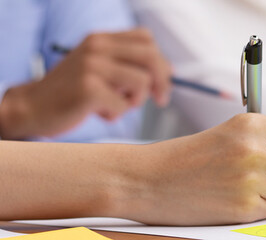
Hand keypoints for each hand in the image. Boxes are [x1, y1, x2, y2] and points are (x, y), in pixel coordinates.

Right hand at [0, 29, 170, 138]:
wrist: (32, 107)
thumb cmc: (72, 92)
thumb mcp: (99, 68)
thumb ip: (127, 64)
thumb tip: (168, 71)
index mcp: (101, 39)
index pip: (146, 39)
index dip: (160, 61)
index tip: (162, 81)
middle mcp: (97, 47)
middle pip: (151, 57)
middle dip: (162, 82)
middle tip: (160, 100)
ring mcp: (92, 66)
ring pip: (142, 83)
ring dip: (135, 101)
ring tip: (114, 106)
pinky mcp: (88, 88)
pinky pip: (124, 105)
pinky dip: (115, 114)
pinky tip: (97, 113)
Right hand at [111, 114, 265, 225]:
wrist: (146, 180)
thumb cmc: (187, 159)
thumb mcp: (228, 141)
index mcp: (250, 124)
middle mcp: (253, 149)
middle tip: (250, 176)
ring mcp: (250, 179)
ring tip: (239, 188)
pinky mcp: (244, 207)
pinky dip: (256, 210)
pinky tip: (231, 200)